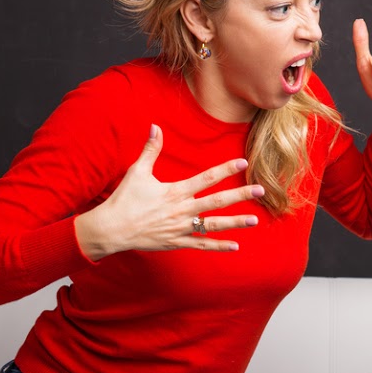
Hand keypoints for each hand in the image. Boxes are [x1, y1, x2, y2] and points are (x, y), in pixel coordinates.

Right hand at [74, 125, 261, 260]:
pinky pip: (201, 245)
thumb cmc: (124, 199)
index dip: (225, 170)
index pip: (205, 178)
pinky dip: (219, 246)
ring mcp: (180, 228)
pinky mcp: (176, 242)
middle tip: (260, 190)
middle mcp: (181, 210)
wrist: (111, 229)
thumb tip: (155, 127)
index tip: (243, 163)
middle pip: (216, 201)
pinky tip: (235, 245)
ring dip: (235, 222)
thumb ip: (151, 149)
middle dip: (240, 195)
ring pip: (213, 225)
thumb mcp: (137, 172)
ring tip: (255, 220)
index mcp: (175, 191)